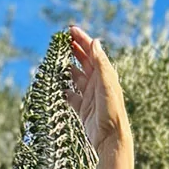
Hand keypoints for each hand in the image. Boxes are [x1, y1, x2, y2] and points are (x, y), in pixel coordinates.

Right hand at [66, 25, 129, 157]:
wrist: (111, 139)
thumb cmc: (112, 112)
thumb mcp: (107, 84)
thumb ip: (100, 64)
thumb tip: (94, 42)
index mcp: (105, 74)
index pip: (92, 51)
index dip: (82, 39)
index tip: (70, 29)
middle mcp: (97, 82)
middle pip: (84, 61)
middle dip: (74, 49)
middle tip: (62, 40)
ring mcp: (89, 95)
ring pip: (76, 76)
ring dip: (67, 68)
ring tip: (56, 59)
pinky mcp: (83, 109)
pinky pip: (71, 96)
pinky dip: (64, 90)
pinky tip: (58, 86)